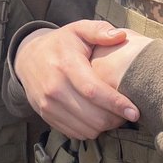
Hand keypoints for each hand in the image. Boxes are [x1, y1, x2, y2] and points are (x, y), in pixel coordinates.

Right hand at [15, 20, 139, 139]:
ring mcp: (48, 105)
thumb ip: (99, 30)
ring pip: (86, 129)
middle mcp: (55, 88)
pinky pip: (76, 133)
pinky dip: (91, 130)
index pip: (93, 91)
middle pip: (92, 116)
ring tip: (115, 115)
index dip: (116, 104)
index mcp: (66, 66)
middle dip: (116, 119)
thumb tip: (120, 36)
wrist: (28, 58)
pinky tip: (98, 117)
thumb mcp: (78, 29)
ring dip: (105, 126)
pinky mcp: (46, 117)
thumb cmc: (61, 43)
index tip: (135, 111)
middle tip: (128, 113)